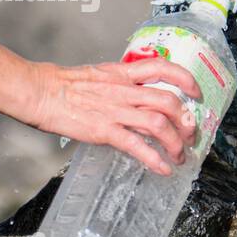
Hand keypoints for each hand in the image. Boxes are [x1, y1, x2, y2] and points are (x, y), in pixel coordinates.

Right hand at [22, 60, 200, 175]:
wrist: (40, 92)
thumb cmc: (65, 85)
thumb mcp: (100, 75)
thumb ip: (123, 84)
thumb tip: (140, 97)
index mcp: (123, 74)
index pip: (162, 67)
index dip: (185, 79)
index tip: (196, 92)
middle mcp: (124, 91)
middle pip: (169, 101)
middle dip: (186, 120)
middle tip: (190, 134)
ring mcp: (115, 111)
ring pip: (159, 124)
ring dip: (175, 143)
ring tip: (179, 155)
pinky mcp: (104, 130)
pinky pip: (137, 145)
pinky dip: (154, 159)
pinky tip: (163, 168)